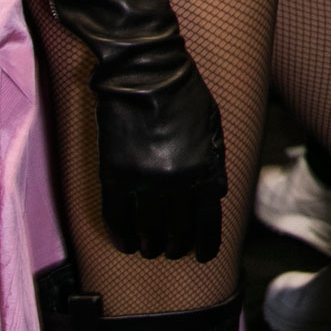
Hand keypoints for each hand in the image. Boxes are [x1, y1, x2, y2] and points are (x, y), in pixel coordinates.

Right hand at [92, 57, 226, 260]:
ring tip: (151, 251)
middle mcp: (176, 182)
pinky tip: (126, 243)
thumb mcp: (214, 128)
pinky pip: (116, 218)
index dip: (206, 242)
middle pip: (178, 230)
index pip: (208, 220)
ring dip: (151, 246)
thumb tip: (216, 195)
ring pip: (147, 230)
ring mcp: (143, 181)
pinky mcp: (114, 176)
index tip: (203, 256)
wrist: (146, 74)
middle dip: (178, 246)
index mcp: (205, 169)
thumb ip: (215, 163)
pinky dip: (121, 235)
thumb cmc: (185, 95)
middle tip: (174, 252)